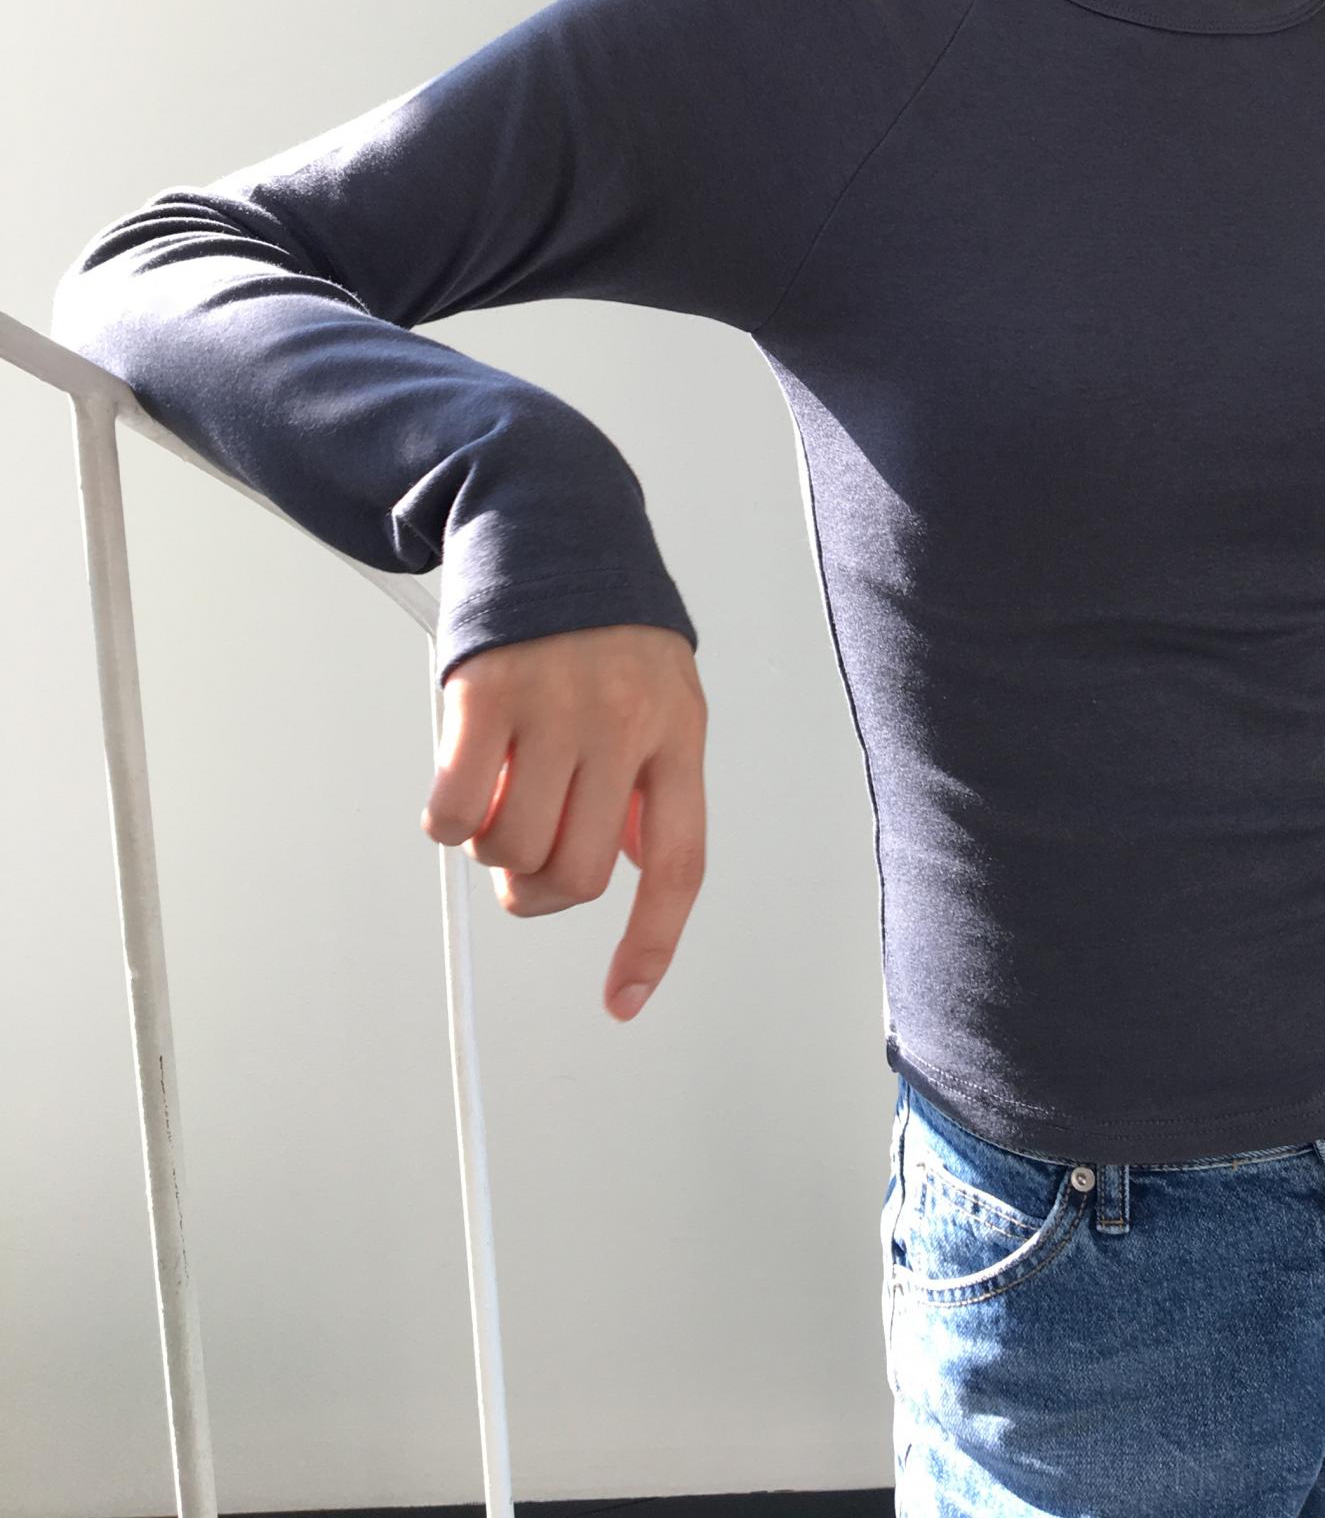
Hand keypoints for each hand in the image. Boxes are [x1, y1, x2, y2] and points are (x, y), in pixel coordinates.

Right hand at [420, 620, 707, 1022]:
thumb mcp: (660, 694)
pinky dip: (448, 823)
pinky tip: (458, 784)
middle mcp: (625, 724)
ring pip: (513, 848)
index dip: (651, 944)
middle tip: (525, 854)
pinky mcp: (487, 694)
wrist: (552, 520)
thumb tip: (628, 870)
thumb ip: (648, 781)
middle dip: (541, 887)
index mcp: (678, 733)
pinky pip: (456, 811)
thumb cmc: (605, 624)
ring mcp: (556, 708)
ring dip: (494, 850)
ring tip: (498, 797)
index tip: (622, 1002)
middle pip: (579, 873)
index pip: (679, 865)